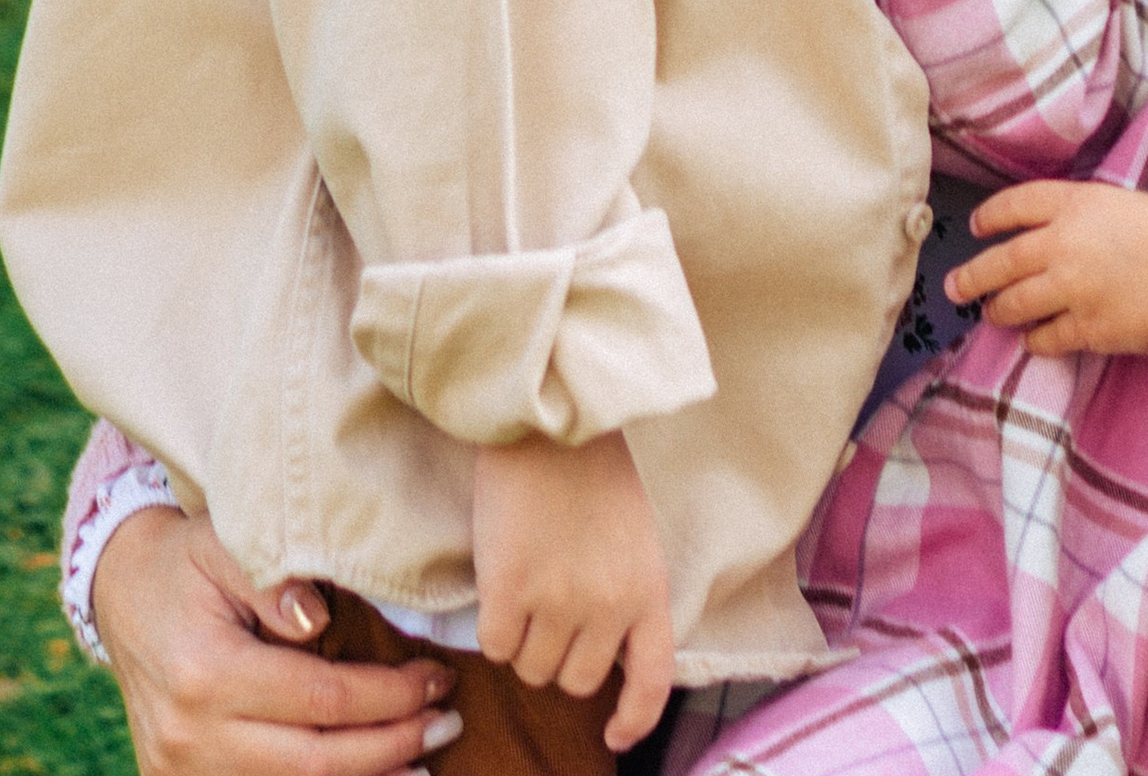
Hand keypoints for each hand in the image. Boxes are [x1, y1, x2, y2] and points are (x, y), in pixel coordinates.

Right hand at [96, 501, 456, 775]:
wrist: (121, 596)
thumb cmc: (187, 562)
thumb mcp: (225, 543)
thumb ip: (272, 577)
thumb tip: (317, 619)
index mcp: (206, 673)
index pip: (320, 700)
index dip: (388, 696)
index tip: (438, 678)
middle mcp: (190, 736)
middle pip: (313, 762)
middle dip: (391, 746)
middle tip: (448, 724)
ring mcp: (180, 770)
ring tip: (422, 762)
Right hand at [471, 433, 674, 750]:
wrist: (550, 413)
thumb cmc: (592, 466)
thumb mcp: (634, 535)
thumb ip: (625, 592)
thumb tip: (602, 649)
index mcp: (648, 589)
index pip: (652, 681)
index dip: (634, 719)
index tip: (614, 734)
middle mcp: (608, 606)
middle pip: (576, 680)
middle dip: (560, 657)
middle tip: (549, 613)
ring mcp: (557, 601)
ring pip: (532, 668)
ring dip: (525, 643)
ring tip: (524, 591)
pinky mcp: (508, 589)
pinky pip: (495, 646)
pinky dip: (495, 629)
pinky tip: (500, 587)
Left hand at [944, 179, 1147, 357]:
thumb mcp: (1124, 205)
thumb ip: (1083, 216)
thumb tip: (1052, 236)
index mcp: (1076, 202)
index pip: (1015, 204)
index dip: (991, 216)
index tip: (978, 228)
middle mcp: (1064, 242)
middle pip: (1002, 259)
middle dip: (973, 275)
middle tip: (955, 286)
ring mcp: (1071, 287)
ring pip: (1015, 302)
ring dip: (999, 310)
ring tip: (992, 314)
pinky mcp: (1087, 328)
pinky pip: (1046, 337)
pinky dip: (1035, 340)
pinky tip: (1033, 340)